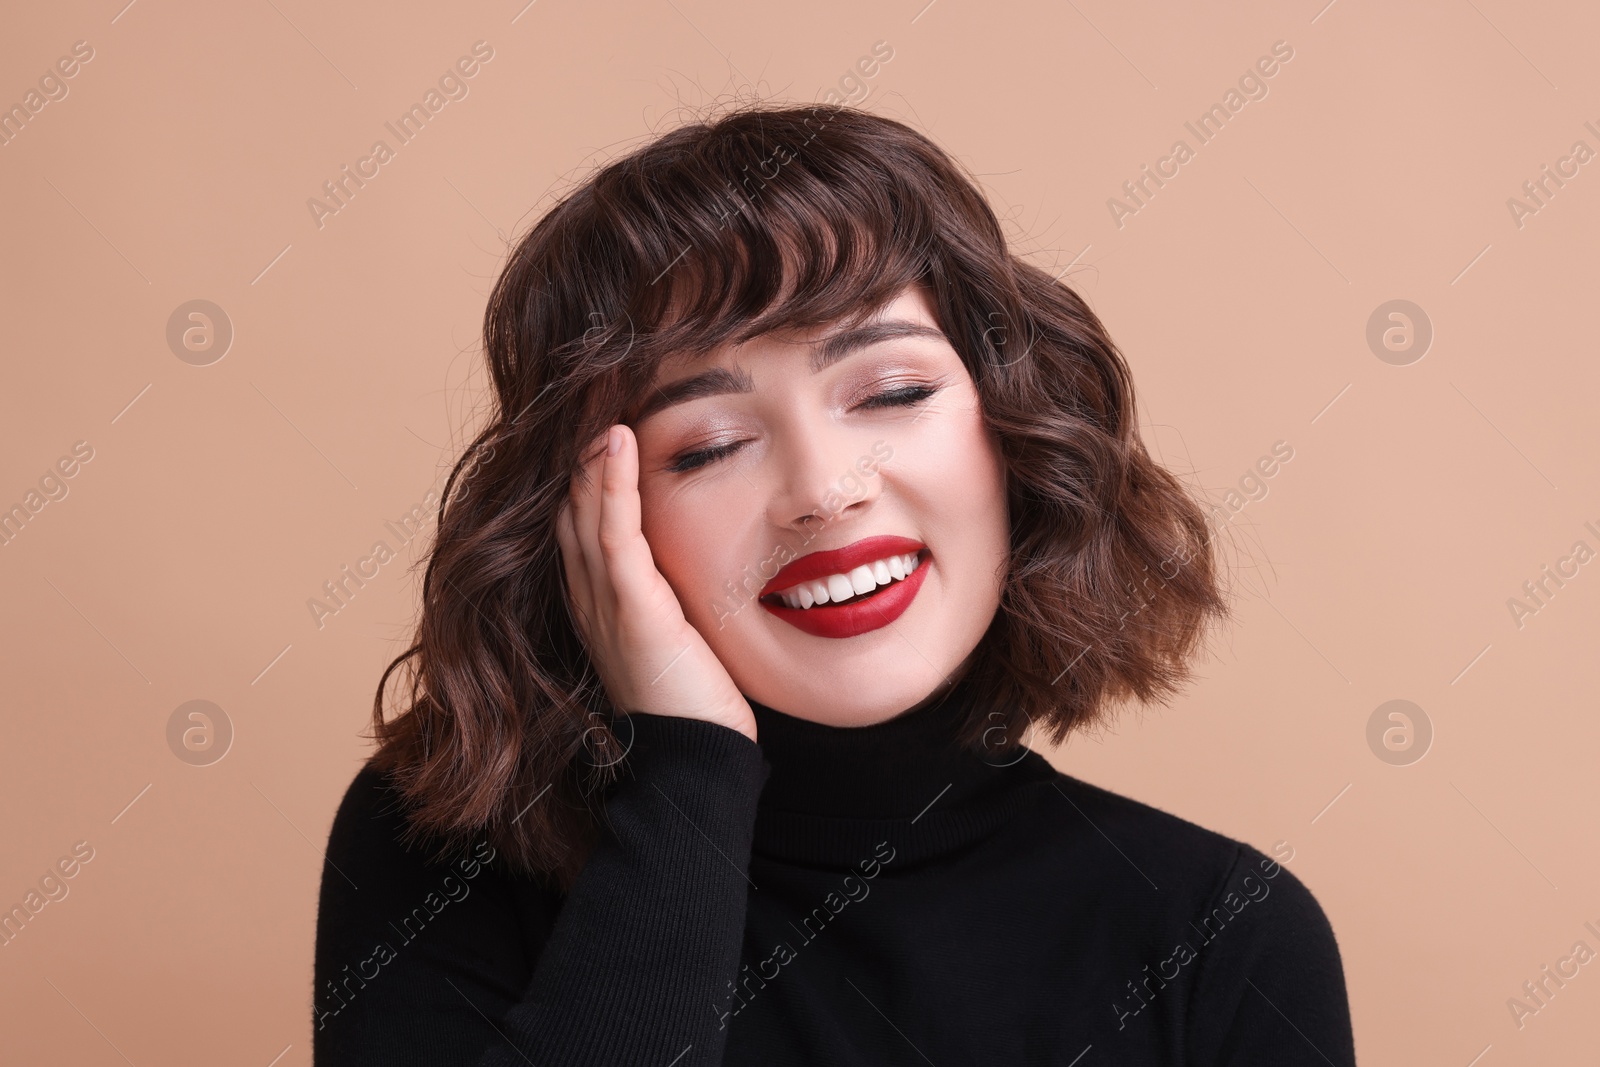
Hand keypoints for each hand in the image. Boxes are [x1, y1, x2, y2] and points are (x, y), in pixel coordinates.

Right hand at [555, 424, 757, 743]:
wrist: (698, 759)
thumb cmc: (700, 701)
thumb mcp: (684, 630)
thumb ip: (679, 590)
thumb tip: (702, 556)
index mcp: (602, 601)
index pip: (585, 520)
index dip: (591, 471)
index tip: (607, 419)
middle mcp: (590, 597)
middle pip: (574, 506)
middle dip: (584, 452)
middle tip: (596, 392)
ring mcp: (604, 602)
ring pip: (586, 510)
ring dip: (594, 453)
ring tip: (602, 399)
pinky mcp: (630, 609)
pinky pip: (613, 534)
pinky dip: (612, 484)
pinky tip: (617, 442)